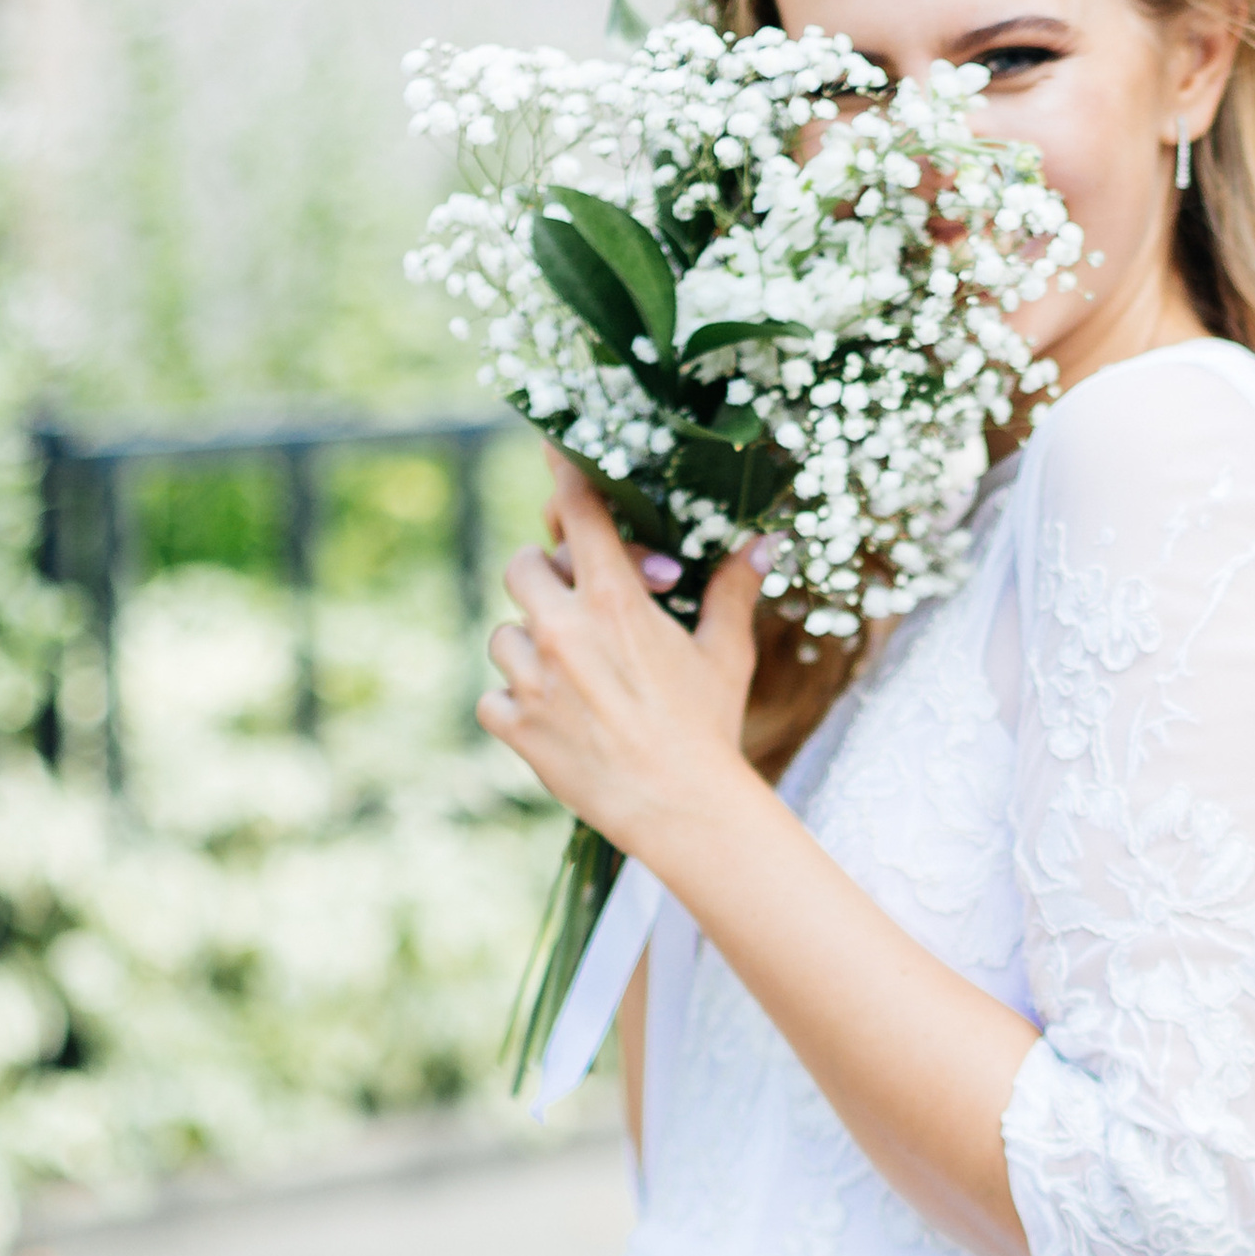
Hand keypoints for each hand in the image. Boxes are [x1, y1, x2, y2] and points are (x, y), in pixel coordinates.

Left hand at [481, 460, 770, 857]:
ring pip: (503, 634)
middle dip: (543, 576)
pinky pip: (493, 697)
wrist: (682, 809)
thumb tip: (762, 543)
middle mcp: (562, 630)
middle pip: (521, 565)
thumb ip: (732, 591)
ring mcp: (532, 679)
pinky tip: (551, 717)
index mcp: (614, 601)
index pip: (577, 512)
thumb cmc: (709, 728)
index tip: (553, 446)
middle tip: (573, 602)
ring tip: (568, 673)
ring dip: (529, 647)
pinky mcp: (516, 725)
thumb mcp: (725, 654)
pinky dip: (515, 704)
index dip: (564, 473)